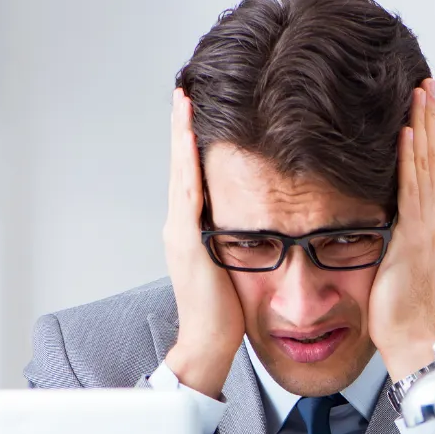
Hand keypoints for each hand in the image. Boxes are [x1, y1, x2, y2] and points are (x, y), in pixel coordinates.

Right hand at [161, 88, 245, 398]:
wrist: (209, 343)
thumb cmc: (225, 314)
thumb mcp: (232, 268)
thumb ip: (237, 243)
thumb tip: (254, 227)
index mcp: (191, 232)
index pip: (191, 177)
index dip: (191, 144)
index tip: (196, 111)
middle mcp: (180, 226)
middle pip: (180, 165)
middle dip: (182, 127)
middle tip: (185, 90)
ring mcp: (180, 232)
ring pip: (180, 171)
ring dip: (181, 134)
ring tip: (184, 100)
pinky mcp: (188, 241)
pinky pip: (187, 192)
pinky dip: (186, 161)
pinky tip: (190, 137)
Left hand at [369, 78, 434, 380]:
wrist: (408, 335)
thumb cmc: (397, 309)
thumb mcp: (390, 264)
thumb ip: (387, 238)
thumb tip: (372, 223)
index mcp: (425, 225)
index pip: (427, 171)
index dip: (428, 137)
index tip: (424, 107)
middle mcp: (430, 220)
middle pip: (432, 159)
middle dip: (430, 120)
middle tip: (428, 84)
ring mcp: (425, 226)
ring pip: (426, 165)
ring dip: (424, 127)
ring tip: (421, 93)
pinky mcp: (412, 236)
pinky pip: (411, 189)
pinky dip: (411, 159)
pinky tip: (407, 132)